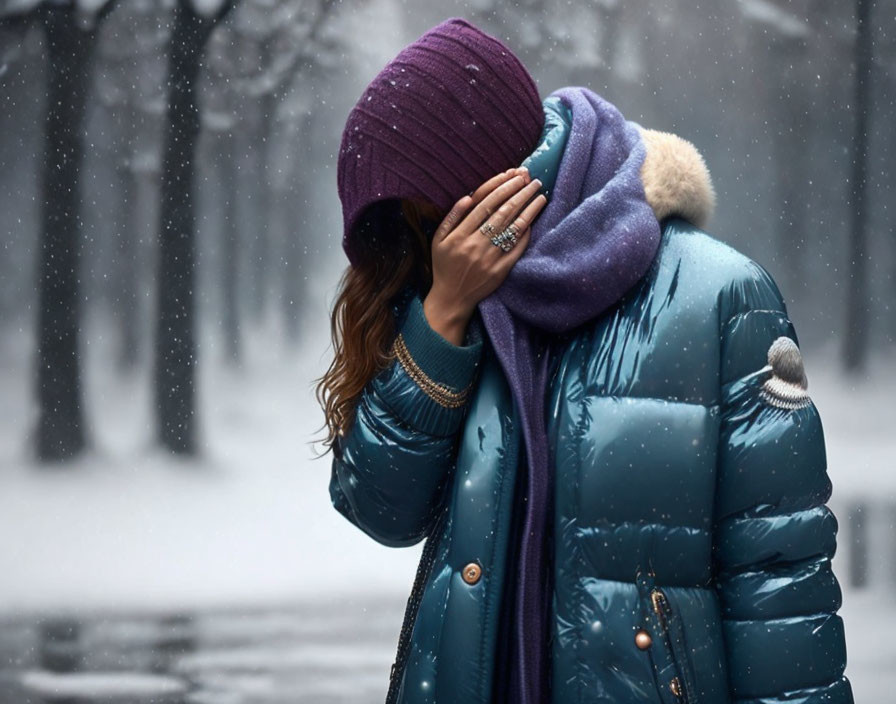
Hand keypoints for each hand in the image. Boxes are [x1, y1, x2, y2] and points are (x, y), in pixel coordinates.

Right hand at [424, 166, 546, 344]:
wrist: (451, 299)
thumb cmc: (444, 266)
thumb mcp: (438, 240)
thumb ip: (451, 217)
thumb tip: (467, 197)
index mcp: (459, 235)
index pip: (485, 204)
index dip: (502, 188)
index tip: (515, 176)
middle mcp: (475, 245)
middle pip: (502, 213)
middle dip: (519, 193)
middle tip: (533, 180)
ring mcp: (489, 259)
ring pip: (513, 229)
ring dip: (529, 210)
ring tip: (540, 195)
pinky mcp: (500, 271)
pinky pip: (516, 249)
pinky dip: (525, 234)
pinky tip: (533, 221)